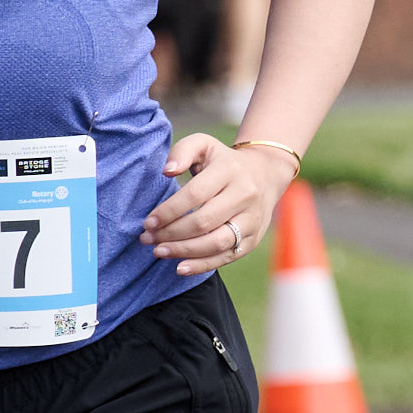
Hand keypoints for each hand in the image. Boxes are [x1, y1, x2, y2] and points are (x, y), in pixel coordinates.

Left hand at [148, 129, 299, 268]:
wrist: (264, 174)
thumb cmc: (223, 161)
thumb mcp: (204, 145)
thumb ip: (182, 152)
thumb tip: (167, 171)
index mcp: (229, 170)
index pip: (195, 195)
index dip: (169, 211)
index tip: (148, 222)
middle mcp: (244, 195)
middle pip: (204, 221)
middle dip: (171, 233)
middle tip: (148, 239)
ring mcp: (252, 219)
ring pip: (216, 242)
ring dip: (184, 251)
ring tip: (159, 251)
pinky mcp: (253, 239)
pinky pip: (227, 256)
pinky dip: (202, 265)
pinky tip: (180, 267)